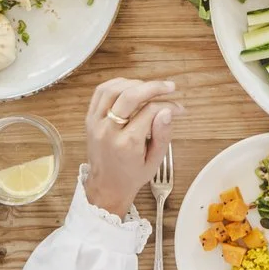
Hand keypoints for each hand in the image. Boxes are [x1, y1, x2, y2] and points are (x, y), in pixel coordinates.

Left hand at [82, 77, 175, 216]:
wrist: (106, 186)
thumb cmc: (131, 175)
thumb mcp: (154, 161)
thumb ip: (162, 135)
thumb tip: (168, 111)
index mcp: (127, 144)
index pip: (150, 111)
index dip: (168, 105)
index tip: (178, 108)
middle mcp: (108, 131)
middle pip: (130, 96)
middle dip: (153, 87)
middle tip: (169, 87)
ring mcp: (96, 123)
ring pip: (113, 89)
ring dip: (134, 83)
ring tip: (150, 87)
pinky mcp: (90, 119)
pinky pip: (100, 92)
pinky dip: (116, 84)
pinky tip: (131, 86)